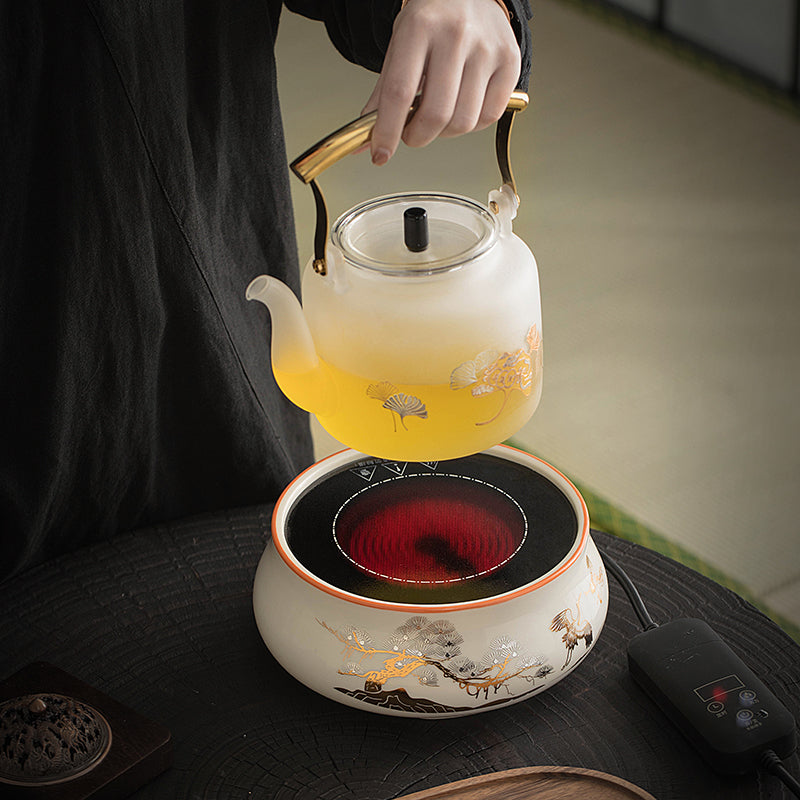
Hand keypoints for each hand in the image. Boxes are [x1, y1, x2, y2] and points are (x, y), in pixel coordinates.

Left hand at [363, 0, 520, 164]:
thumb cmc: (432, 22)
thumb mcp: (400, 47)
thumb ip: (382, 95)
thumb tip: (366, 142)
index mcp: (420, 27)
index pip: (398, 93)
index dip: (387, 132)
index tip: (381, 154)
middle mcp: (456, 35)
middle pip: (435, 114)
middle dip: (418, 137)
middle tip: (412, 133)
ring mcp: (487, 48)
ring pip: (463, 122)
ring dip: (445, 133)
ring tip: (438, 115)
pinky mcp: (510, 62)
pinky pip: (489, 116)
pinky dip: (472, 124)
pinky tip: (462, 107)